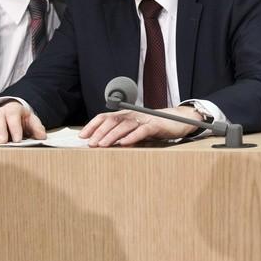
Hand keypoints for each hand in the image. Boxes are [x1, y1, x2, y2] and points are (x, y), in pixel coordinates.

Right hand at [0, 102, 45, 143]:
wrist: (10, 116)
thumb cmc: (20, 121)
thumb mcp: (31, 121)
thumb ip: (37, 127)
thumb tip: (42, 136)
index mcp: (12, 109)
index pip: (12, 115)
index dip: (15, 127)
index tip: (18, 139)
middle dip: (0, 131)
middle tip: (3, 142)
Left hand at [78, 107, 201, 146]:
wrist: (178, 120)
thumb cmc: (155, 127)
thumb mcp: (135, 131)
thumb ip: (122, 135)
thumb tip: (104, 145)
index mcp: (125, 115)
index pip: (105, 117)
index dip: (92, 126)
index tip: (82, 136)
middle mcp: (132, 114)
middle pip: (112, 120)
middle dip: (99, 132)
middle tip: (90, 144)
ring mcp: (144, 119)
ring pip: (124, 125)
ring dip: (112, 135)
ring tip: (102, 145)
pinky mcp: (155, 125)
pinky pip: (142, 130)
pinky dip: (132, 137)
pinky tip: (124, 144)